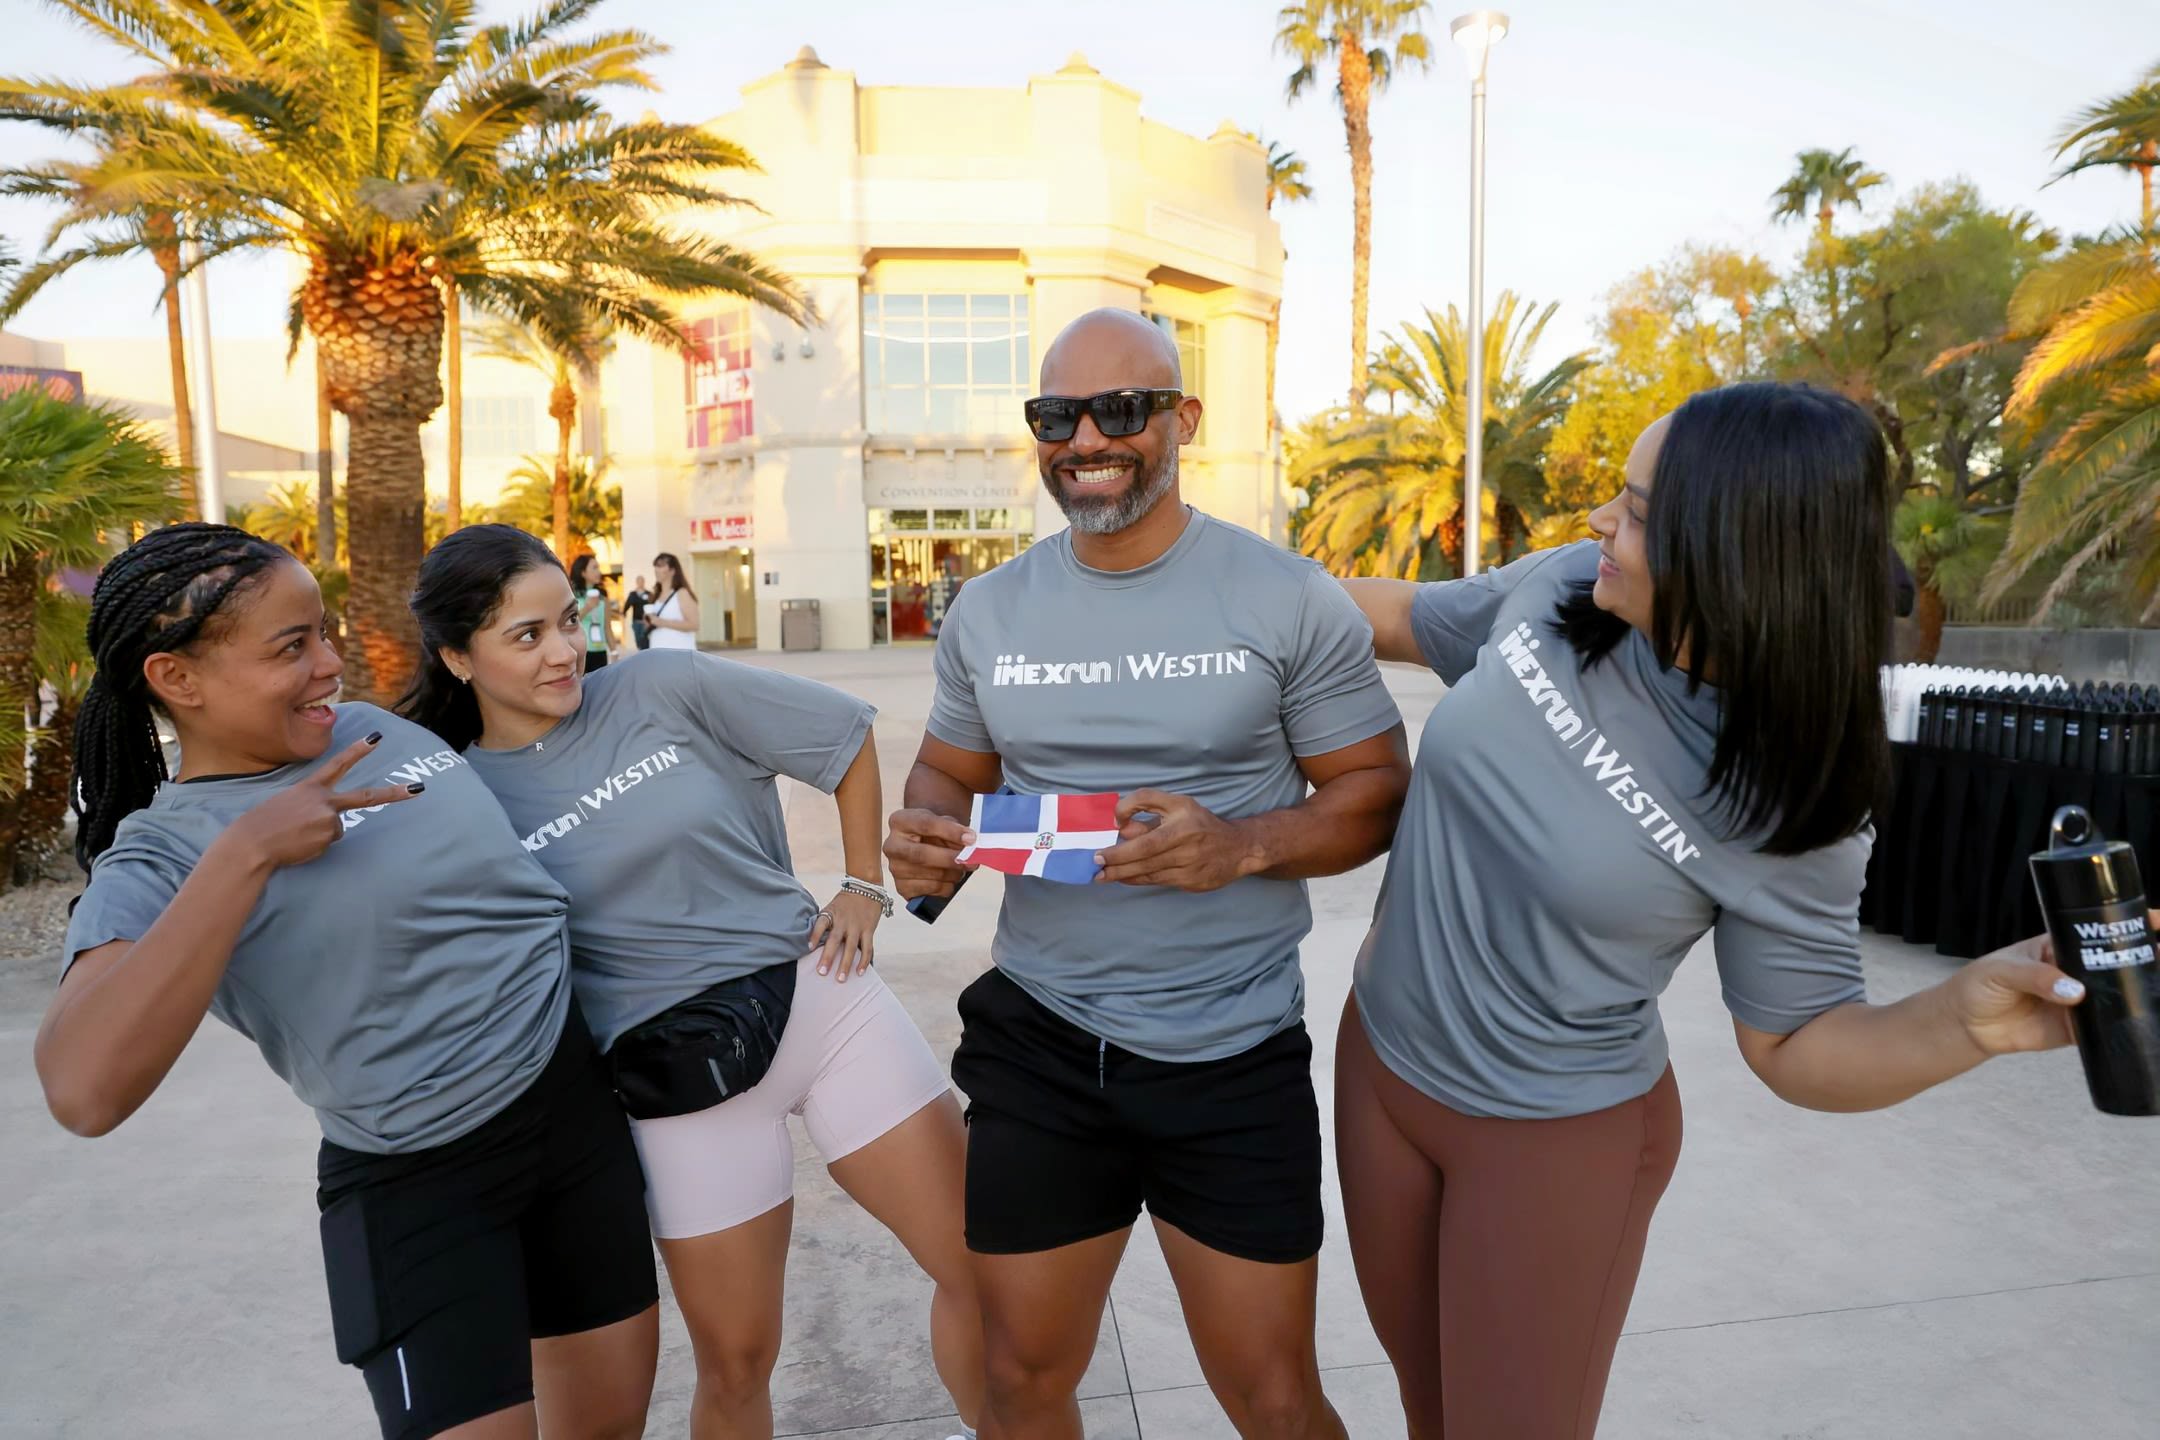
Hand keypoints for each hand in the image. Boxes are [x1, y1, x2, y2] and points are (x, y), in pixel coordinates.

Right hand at [222, 734, 420, 870]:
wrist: (253, 841)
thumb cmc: (264, 823)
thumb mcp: (287, 804)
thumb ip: (312, 805)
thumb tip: (330, 821)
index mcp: (311, 787)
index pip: (338, 764)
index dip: (358, 750)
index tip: (377, 738)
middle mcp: (325, 799)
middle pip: (367, 797)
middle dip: (395, 794)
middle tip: (419, 789)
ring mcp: (330, 817)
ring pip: (336, 829)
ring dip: (319, 835)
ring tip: (297, 835)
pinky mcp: (329, 835)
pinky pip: (329, 842)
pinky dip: (317, 845)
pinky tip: (300, 843)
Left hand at [810, 888, 883, 981]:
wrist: (866, 888)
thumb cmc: (844, 903)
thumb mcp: (831, 908)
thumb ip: (824, 923)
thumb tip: (811, 944)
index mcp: (831, 913)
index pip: (821, 923)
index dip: (814, 935)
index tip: (808, 948)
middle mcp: (843, 920)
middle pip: (835, 940)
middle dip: (828, 957)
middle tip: (822, 973)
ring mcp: (857, 926)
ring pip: (851, 947)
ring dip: (845, 964)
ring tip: (840, 979)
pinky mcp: (869, 929)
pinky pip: (867, 948)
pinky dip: (864, 961)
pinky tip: (859, 973)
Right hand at [883, 807, 973, 899]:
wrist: (924, 844)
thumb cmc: (936, 832)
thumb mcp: (944, 822)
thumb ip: (955, 829)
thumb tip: (970, 843)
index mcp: (900, 821)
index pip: (925, 824)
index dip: (950, 832)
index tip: (971, 838)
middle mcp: (892, 846)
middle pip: (922, 855)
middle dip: (951, 859)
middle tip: (972, 861)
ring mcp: (895, 869)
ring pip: (931, 875)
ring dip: (954, 874)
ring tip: (961, 867)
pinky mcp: (903, 888)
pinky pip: (932, 890)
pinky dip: (947, 886)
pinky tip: (949, 878)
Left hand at [1094, 789, 1258, 892]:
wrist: (1239, 848)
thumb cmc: (1201, 823)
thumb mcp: (1177, 804)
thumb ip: (1146, 805)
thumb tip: (1119, 824)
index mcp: (1183, 822)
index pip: (1147, 838)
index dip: (1122, 844)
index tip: (1103, 848)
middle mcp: (1187, 846)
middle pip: (1144, 858)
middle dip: (1117, 864)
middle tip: (1095, 866)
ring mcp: (1190, 867)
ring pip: (1149, 873)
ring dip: (1122, 875)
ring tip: (1102, 876)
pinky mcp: (1191, 883)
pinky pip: (1158, 882)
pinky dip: (1138, 880)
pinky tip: (1124, 878)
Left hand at [1941, 919, 2146, 1055]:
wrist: (1967, 1025)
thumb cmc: (1980, 985)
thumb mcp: (2003, 970)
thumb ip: (2036, 977)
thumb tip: (2075, 992)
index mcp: (2058, 946)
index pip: (2096, 930)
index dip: (2125, 924)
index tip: (2157, 920)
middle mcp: (2076, 971)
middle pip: (2116, 961)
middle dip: (2144, 957)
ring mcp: (2079, 1000)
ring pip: (2117, 994)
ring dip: (2141, 990)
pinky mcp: (2077, 1029)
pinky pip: (2106, 1027)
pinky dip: (2123, 1025)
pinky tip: (2143, 1020)